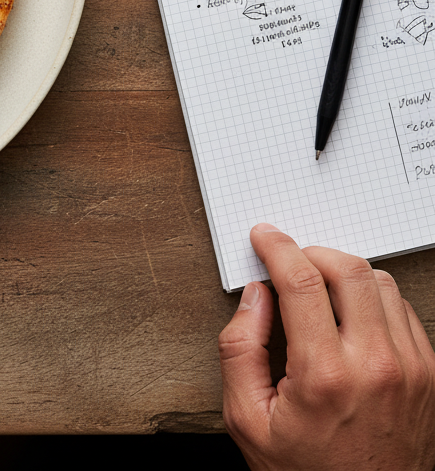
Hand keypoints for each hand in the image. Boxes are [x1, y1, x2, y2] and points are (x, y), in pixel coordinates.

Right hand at [219, 223, 434, 470]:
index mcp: (324, 374)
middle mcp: (375, 366)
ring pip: (379, 282)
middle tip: (289, 262)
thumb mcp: (247, 419)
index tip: (264, 236)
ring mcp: (411, 369)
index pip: (302, 280)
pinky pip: (402, 308)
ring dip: (343, 274)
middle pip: (348, 269)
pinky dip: (371, 298)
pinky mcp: (429, 375)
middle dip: (311, 252)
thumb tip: (254, 296)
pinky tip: (349, 316)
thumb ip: (239, 349)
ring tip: (318, 291)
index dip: (276, 246)